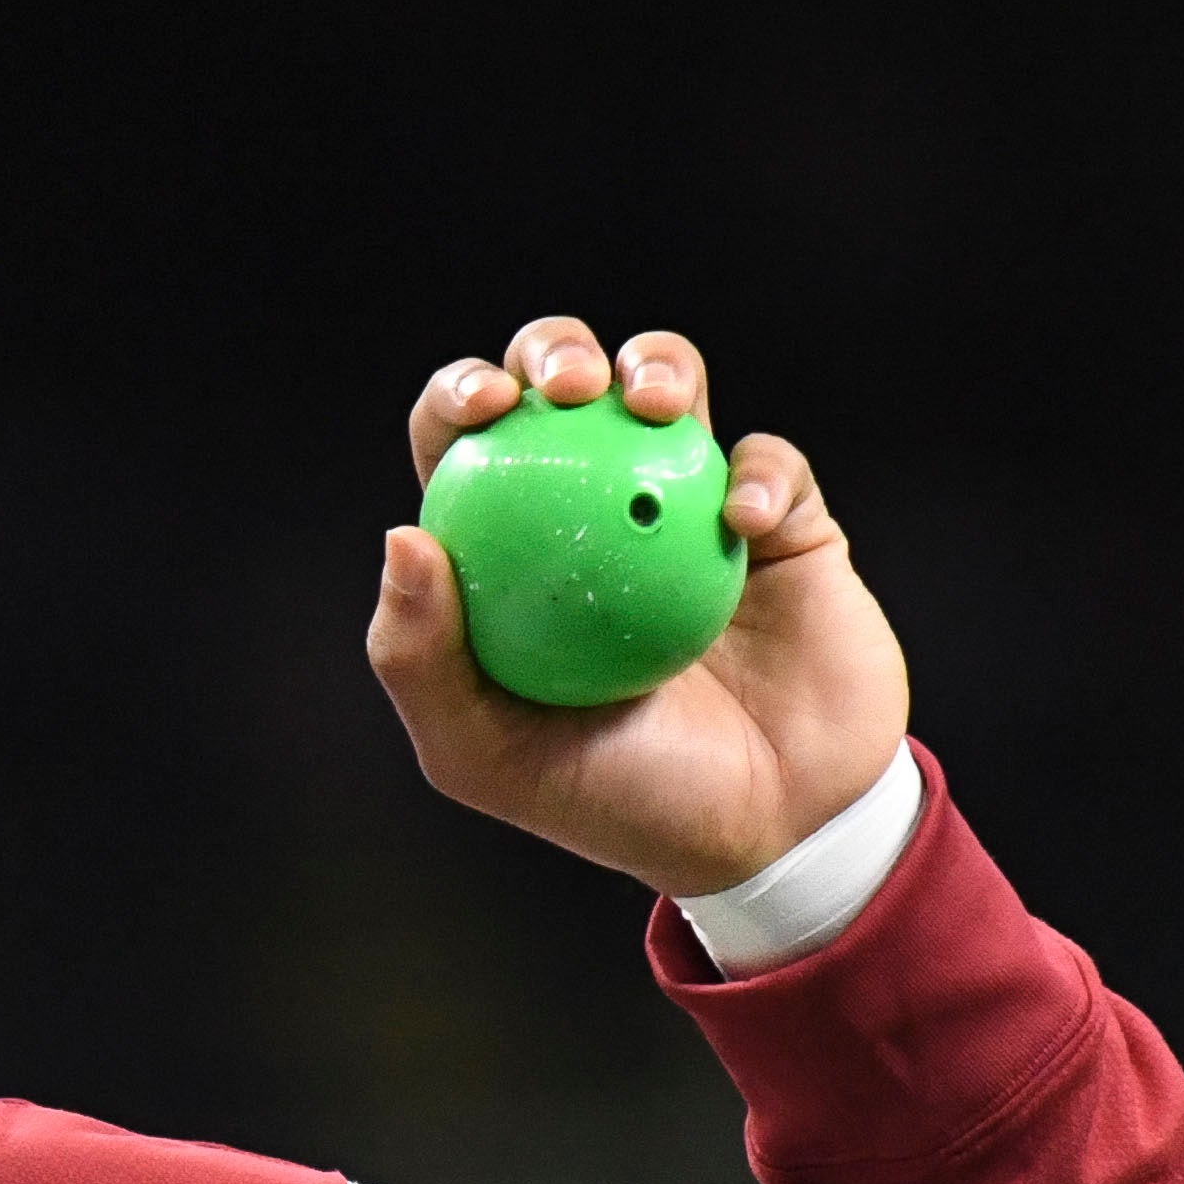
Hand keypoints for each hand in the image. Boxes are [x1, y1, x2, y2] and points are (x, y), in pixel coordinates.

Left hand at [365, 316, 911, 898]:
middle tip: (565, 387)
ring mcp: (686, 506)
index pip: (466, 444)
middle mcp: (590, 509)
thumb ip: (423, 660)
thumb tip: (401, 538)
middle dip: (553, 350)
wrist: (765, 832)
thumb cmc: (612, 799)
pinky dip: (757, 478)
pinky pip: (769, 465)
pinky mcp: (781, 522)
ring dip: (657, 366)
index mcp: (507, 549)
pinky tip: (739, 522)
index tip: (480, 406)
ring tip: (651, 406)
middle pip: (562, 386)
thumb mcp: (487, 756)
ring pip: (668, 385)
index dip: (461, 396)